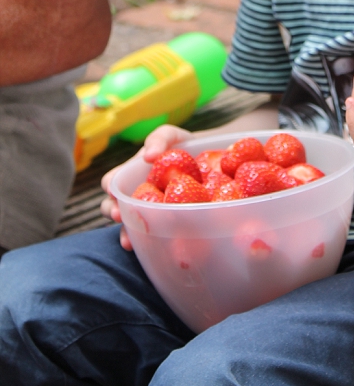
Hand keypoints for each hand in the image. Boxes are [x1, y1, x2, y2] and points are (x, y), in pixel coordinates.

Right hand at [100, 124, 191, 249]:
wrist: (212, 159)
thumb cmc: (184, 146)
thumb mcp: (172, 136)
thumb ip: (159, 139)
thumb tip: (148, 157)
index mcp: (132, 174)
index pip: (112, 183)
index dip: (110, 189)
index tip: (114, 194)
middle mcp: (136, 194)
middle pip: (114, 206)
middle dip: (113, 212)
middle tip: (120, 216)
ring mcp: (149, 210)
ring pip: (130, 225)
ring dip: (126, 233)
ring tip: (128, 241)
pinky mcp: (165, 223)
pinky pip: (153, 235)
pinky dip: (150, 242)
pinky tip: (153, 248)